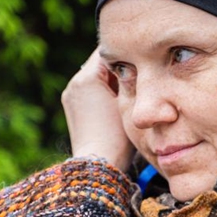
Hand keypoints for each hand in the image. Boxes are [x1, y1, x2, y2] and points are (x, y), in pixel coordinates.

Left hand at [61, 48, 134, 170]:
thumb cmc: (117, 136)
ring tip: (132, 87)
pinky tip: (119, 101)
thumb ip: (132, 78)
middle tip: (142, 71)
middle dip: (121, 65)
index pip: (109, 50)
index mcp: (87, 77)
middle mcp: (74, 83)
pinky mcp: (72, 107)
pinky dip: (104, 90)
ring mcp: (71, 96)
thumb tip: (140, 62)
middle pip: (102, 62)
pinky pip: (91, 89)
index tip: (145, 55)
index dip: (129, 51)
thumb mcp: (130, 101)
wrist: (98, 166)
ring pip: (97, 76)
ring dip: (113, 78)